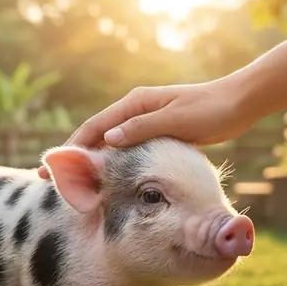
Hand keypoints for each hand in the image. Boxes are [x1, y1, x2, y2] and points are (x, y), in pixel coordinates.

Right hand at [38, 79, 254, 178]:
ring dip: (89, 161)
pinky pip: (125, 147)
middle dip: (72, 157)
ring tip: (70, 183)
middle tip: (48, 180)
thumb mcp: (176, 120)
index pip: (94, 127)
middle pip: (95, 135)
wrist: (238, 103)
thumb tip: (109, 140)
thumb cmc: (210, 111)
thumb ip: (142, 129)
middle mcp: (135, 109)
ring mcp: (145, 119)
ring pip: (108, 143)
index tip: (51, 168)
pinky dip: (110, 161)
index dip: (71, 149)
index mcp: (135, 103)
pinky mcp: (156, 130)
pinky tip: (105, 177)